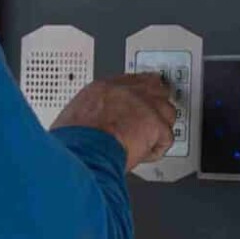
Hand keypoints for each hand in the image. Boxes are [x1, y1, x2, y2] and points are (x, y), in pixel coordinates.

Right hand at [53, 72, 180, 169]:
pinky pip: (166, 139)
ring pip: (167, 114)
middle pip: (156, 90)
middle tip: (148, 126)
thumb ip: (90, 115)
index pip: (132, 81)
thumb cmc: (72, 143)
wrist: (82, 152)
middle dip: (154, 108)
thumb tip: (90, 126)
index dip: (139, 96)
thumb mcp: (72, 118)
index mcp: (104, 87)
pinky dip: (155, 151)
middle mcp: (128, 91)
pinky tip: (141, 156)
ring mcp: (145, 106)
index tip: (139, 107)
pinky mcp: (156, 125)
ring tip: (142, 145)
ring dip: (158, 131)